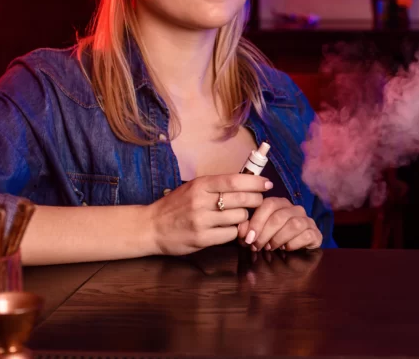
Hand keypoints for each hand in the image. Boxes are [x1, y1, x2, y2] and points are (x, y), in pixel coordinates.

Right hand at [148, 174, 270, 255]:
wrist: (150, 227)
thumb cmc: (176, 205)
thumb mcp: (194, 188)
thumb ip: (217, 185)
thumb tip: (248, 180)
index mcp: (201, 185)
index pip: (235, 180)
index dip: (255, 182)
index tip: (267, 183)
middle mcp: (201, 201)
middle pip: (242, 199)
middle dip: (255, 200)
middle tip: (257, 201)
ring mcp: (201, 221)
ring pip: (239, 217)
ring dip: (243, 217)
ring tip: (236, 217)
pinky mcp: (201, 239)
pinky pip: (230, 234)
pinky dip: (234, 232)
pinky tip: (227, 229)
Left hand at [238, 197, 322, 251]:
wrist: (295, 253)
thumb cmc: (272, 240)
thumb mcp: (256, 235)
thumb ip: (247, 230)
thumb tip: (241, 230)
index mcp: (280, 204)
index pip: (269, 204)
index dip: (257, 221)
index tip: (248, 238)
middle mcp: (295, 209)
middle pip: (280, 216)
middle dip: (265, 233)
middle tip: (257, 246)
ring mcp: (307, 220)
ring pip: (294, 224)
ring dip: (278, 238)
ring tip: (270, 247)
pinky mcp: (315, 233)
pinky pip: (306, 235)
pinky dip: (293, 244)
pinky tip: (286, 249)